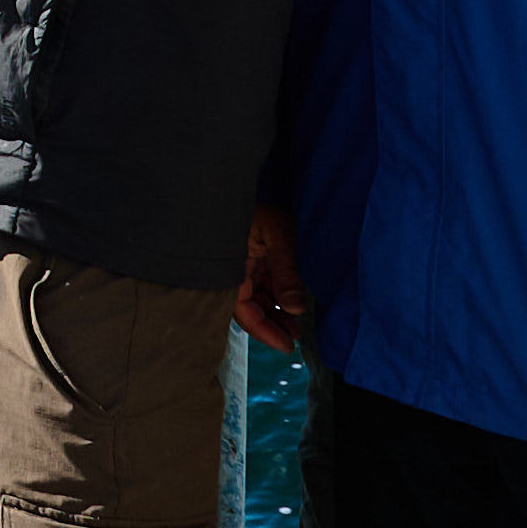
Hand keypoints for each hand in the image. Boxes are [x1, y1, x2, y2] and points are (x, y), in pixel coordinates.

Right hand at [234, 205, 309, 353]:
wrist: (231, 182)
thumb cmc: (255, 205)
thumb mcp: (277, 235)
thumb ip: (287, 272)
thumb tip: (296, 309)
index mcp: (230, 269)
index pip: (244, 311)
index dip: (265, 331)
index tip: (287, 345)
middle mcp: (231, 271)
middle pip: (249, 309)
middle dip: (271, 326)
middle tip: (294, 339)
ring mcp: (238, 266)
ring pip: (254, 299)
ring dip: (274, 313)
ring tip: (295, 328)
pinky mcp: (245, 260)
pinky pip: (257, 286)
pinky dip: (273, 297)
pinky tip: (288, 305)